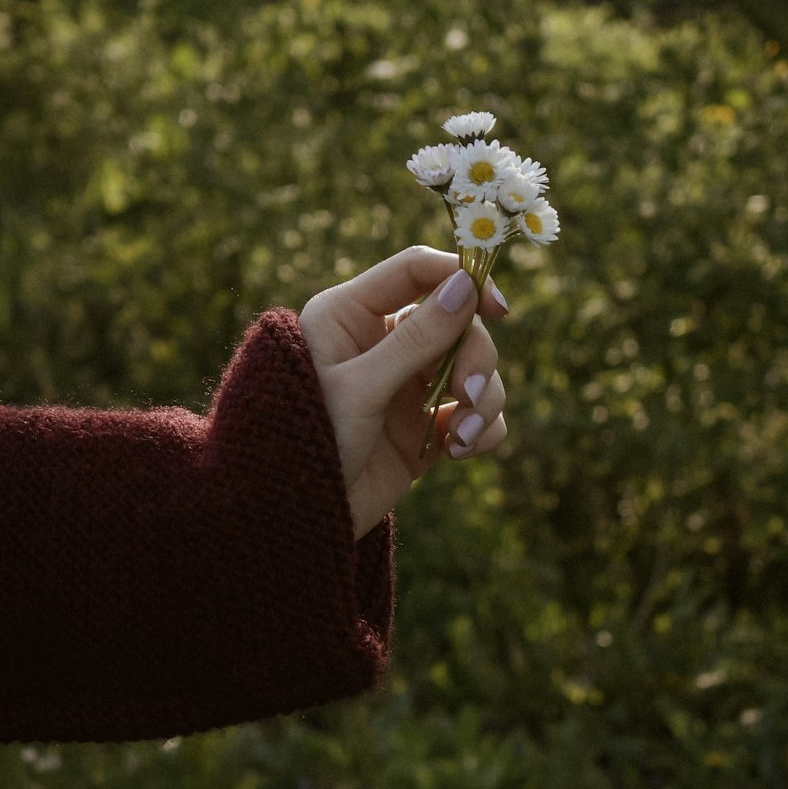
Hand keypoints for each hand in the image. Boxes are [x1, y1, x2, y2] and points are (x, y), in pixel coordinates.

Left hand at [299, 246, 508, 539]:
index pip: (418, 270)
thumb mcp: (360, 387)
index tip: (497, 308)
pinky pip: (476, 414)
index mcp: (352, 314)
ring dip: (483, 399)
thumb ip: (415, 339)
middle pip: (458, 322)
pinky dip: (482, 430)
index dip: (463, 278)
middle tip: (470, 394)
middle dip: (475, 358)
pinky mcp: (426, 429)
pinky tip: (459, 452)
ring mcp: (407, 385)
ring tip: (462, 439)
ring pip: (474, 368)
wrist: (289, 518)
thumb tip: (467, 286)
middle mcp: (383, 341)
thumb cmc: (305, 441)